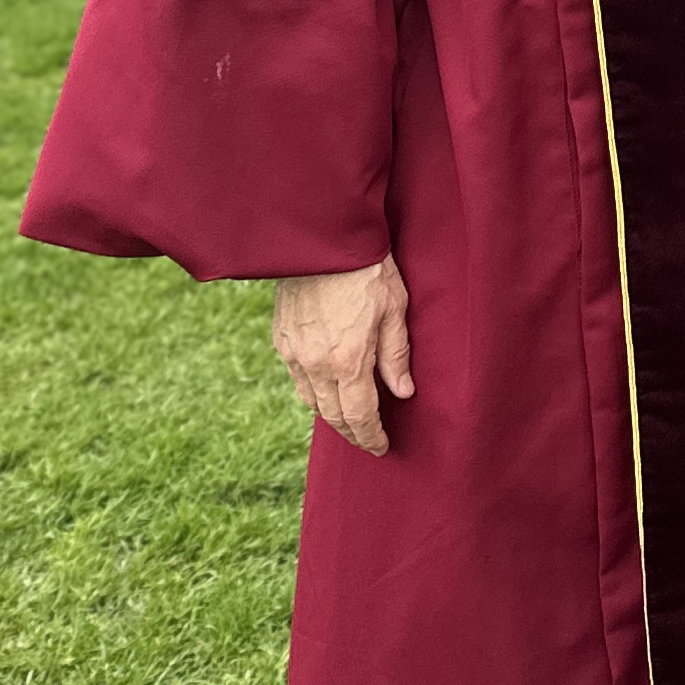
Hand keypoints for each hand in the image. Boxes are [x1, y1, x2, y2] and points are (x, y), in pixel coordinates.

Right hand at [272, 258, 413, 453]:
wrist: (322, 237)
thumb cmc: (367, 268)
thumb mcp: (394, 308)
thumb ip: (396, 355)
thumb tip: (403, 393)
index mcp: (348, 360)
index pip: (359, 416)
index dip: (370, 436)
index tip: (381, 447)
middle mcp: (316, 363)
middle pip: (333, 415)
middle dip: (352, 433)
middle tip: (367, 440)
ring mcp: (294, 352)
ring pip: (311, 401)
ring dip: (331, 415)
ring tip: (349, 421)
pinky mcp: (281, 338)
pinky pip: (297, 379)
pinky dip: (312, 393)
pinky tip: (326, 391)